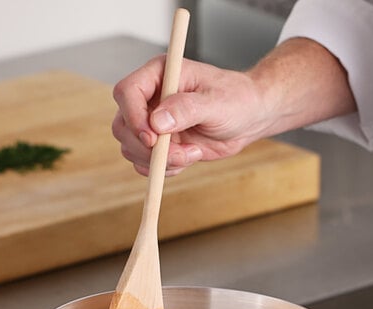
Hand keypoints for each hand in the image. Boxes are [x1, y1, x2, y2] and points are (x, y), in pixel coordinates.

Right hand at [112, 38, 355, 175]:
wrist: (250, 118)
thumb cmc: (237, 100)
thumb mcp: (216, 103)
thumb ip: (187, 109)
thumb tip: (157, 122)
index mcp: (159, 75)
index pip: (127, 93)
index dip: (133, 117)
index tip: (153, 138)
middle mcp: (150, 98)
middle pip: (123, 126)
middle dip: (149, 148)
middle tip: (182, 153)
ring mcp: (153, 123)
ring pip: (132, 148)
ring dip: (160, 161)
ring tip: (194, 154)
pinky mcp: (161, 145)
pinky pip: (146, 163)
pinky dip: (165, 169)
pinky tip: (190, 158)